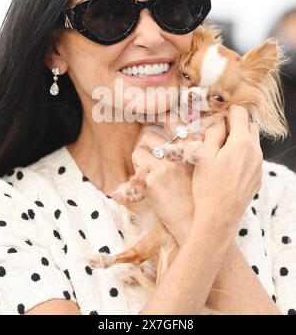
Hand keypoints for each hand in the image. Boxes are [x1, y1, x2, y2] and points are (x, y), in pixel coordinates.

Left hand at [131, 115, 195, 245]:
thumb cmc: (198, 194)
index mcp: (195, 147)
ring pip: (142, 146)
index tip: (156, 117)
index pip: (175, 120)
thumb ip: (191, 147)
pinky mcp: (153, 179)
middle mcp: (182, 153)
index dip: (162, 116)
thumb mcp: (201, 166)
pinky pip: (138, 161)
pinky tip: (149, 182)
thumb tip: (178, 130)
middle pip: (152, 133)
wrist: (196, 222)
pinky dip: (139, 170)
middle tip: (154, 155)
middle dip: (148, 142)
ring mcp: (167, 165)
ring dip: (142, 156)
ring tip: (152, 170)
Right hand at [190, 105, 262, 233]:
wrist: (219, 218)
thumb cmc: (207, 186)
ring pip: (252, 142)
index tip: (214, 121)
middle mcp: (256, 152)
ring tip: (220, 153)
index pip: (240, 112)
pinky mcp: (257, 178)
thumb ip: (213, 132)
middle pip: (249, 125)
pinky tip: (227, 168)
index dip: (226, 112)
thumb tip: (220, 120)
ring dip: (239, 140)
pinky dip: (242, 155)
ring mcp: (259, 166)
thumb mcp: (203, 155)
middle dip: (235, 125)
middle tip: (216, 136)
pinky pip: (253, 158)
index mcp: (242, 143)